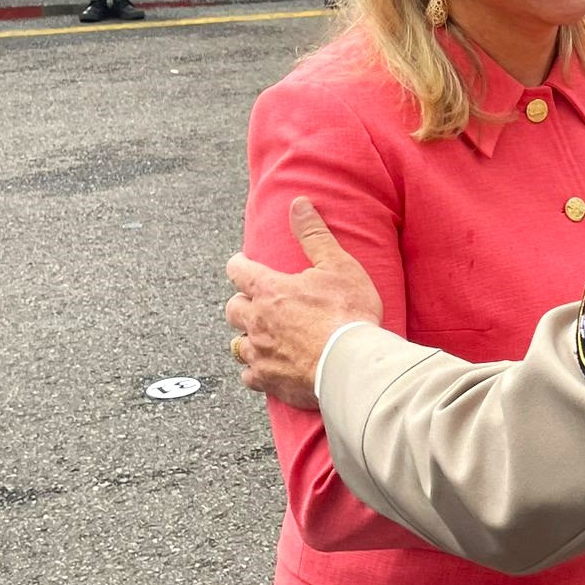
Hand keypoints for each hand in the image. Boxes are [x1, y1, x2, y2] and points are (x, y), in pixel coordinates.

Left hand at [225, 197, 383, 409]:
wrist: (351, 362)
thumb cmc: (348, 311)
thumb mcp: (337, 265)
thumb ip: (314, 235)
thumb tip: (299, 204)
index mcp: (269, 290)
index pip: (237, 270)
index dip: (239, 265)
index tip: (244, 264)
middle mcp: (257, 321)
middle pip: (232, 309)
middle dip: (242, 304)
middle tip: (259, 303)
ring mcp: (260, 353)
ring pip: (237, 344)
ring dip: (247, 338)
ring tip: (264, 336)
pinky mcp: (268, 380)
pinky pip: (249, 375)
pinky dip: (256, 370)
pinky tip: (269, 367)